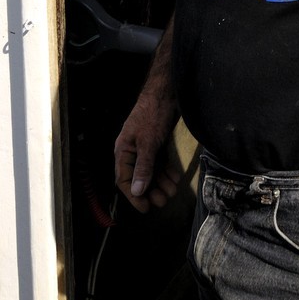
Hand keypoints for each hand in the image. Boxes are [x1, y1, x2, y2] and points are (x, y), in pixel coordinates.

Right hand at [114, 91, 180, 213]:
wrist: (167, 90)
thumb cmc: (153, 114)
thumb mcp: (148, 142)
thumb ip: (143, 167)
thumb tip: (138, 191)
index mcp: (123, 150)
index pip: (124, 180)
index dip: (134, 196)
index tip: (145, 209)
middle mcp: (132, 150)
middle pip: (138, 177)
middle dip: (150, 190)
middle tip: (163, 201)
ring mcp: (145, 146)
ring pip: (151, 171)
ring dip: (160, 182)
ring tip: (172, 191)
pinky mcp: (156, 142)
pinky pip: (159, 162)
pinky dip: (166, 171)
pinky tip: (175, 178)